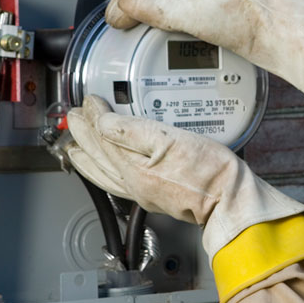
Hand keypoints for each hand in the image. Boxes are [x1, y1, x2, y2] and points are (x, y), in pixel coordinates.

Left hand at [65, 95, 303, 257]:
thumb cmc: (210, 172)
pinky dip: (104, 173)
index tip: (89, 101)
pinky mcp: (153, 197)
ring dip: (87, 158)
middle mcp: (133, 184)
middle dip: (82, 135)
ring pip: (104, 174)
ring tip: (76, 148)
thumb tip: (102, 123)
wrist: (231, 202)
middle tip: (72, 118)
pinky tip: (107, 170)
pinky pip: (116, 184)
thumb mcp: (170, 140)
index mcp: (134, 169)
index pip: (104, 136)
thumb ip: (132, 132)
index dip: (94, 116)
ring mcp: (142, 193)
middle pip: (99, 156)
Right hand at [105, 0, 303, 97]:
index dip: (125, 2)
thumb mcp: (190, 13)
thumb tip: (125, 4)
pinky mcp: (231, 6)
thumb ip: (153, 8)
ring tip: (146, 35)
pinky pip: (195, 10)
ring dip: (160, 17)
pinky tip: (178, 38)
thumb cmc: (251, 18)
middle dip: (140, 7)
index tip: (112, 21)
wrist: (287, 31)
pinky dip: (180, 23)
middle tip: (124, 28)